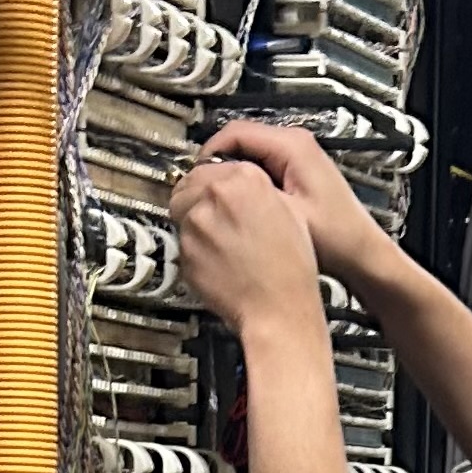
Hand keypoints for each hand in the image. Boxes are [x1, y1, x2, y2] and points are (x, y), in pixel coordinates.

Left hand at [170, 156, 324, 335]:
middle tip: (212, 214)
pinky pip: (182, 242)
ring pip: (182, 213)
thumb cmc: (289, 268)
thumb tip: (236, 182)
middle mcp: (216, 194)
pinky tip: (216, 259)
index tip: (213, 188)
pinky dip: (193, 248)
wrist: (278, 308)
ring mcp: (196, 223)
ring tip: (219, 241)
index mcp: (246, 178)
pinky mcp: (184, 250)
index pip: (210, 164)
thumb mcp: (289, 211)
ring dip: (194, 222)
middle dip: (196, 196)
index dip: (211, 179)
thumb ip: (255, 188)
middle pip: (187, 184)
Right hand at [196, 120, 393, 289]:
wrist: (362, 255)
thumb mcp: (284, 216)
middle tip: (200, 191)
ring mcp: (298, 156)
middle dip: (217, 165)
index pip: (234, 133)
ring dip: (231, 174)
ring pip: (248, 155)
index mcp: (292, 146)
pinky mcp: (298, 172)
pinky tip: (240, 205)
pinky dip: (246, 182)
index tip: (193, 177)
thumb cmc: (335, 238)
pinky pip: (260, 167)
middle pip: (239, 141)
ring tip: (217, 200)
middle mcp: (296, 143)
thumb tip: (213, 188)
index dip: (208, 155)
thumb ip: (247, 197)